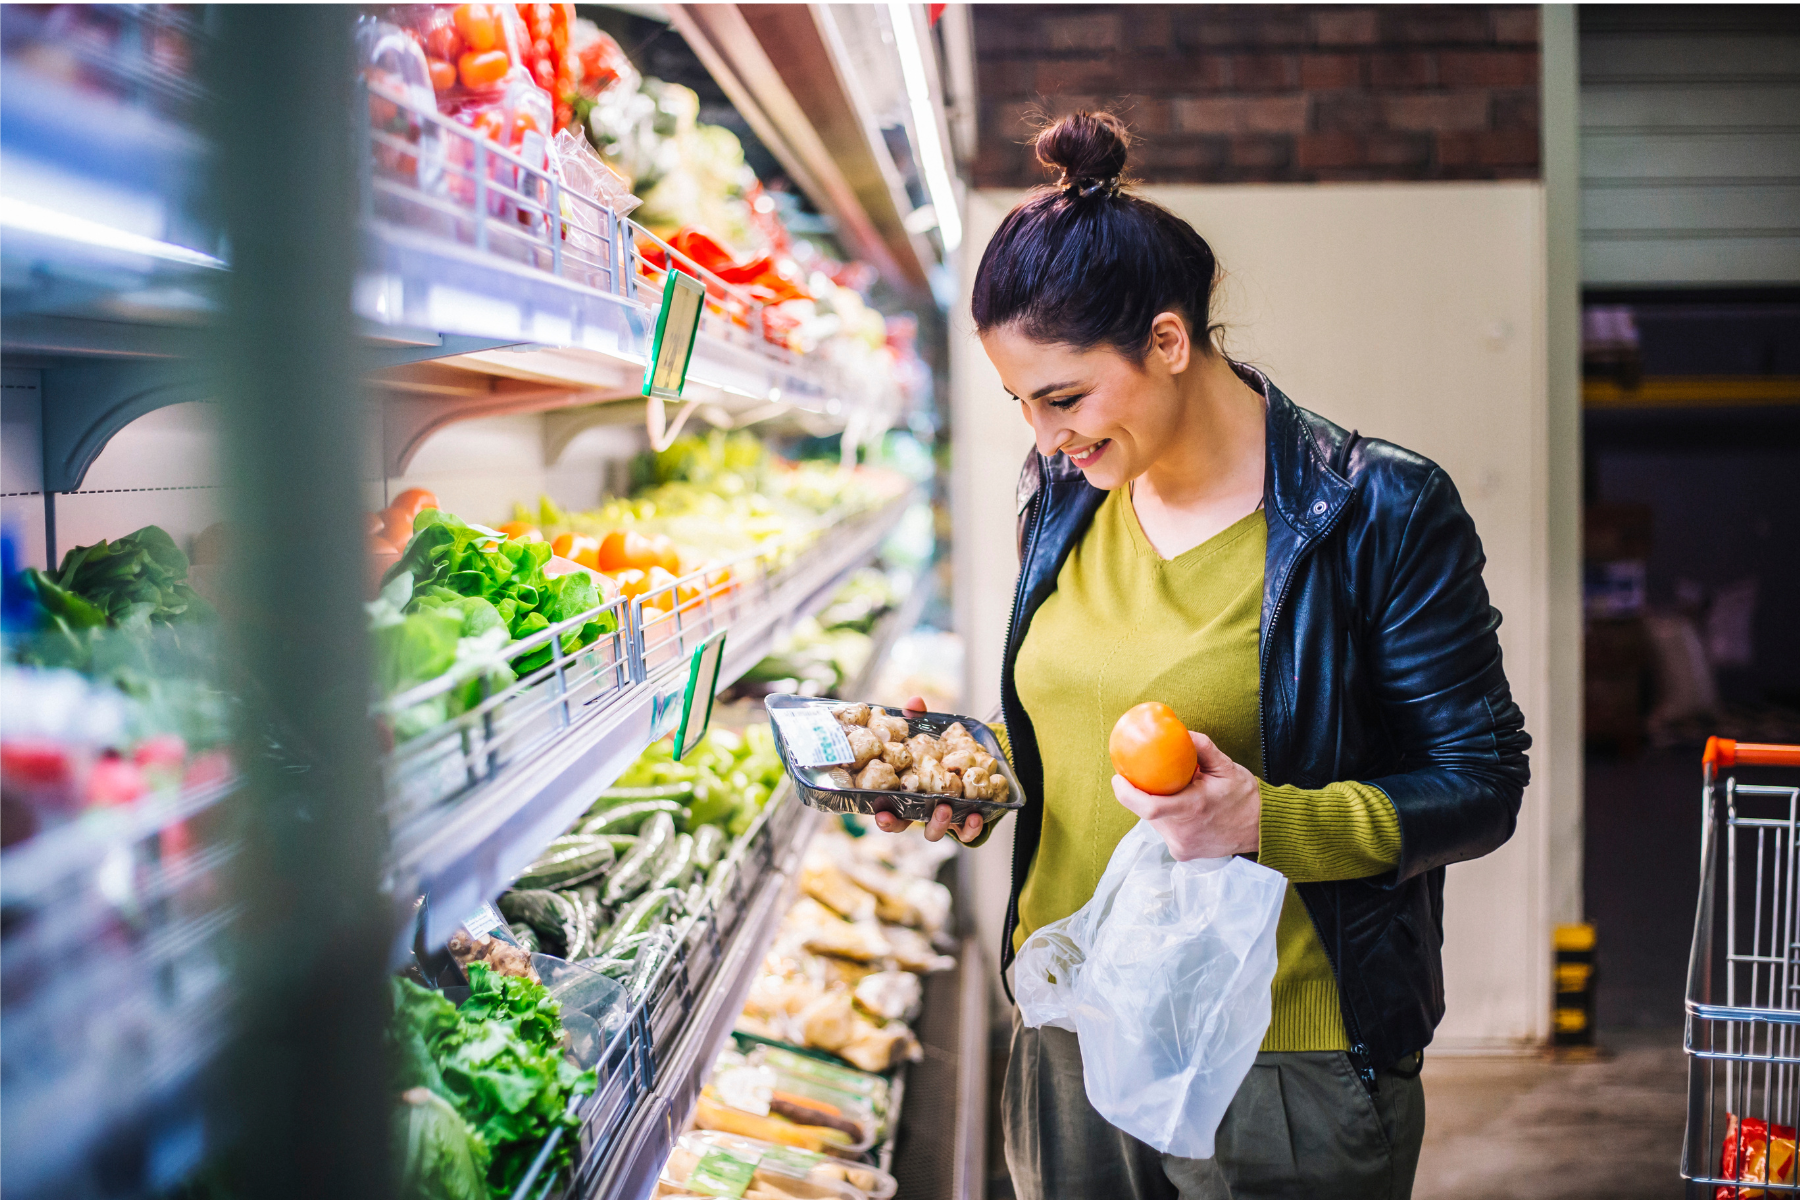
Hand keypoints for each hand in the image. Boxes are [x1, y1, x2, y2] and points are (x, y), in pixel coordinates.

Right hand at [870, 695, 985, 843]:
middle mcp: (918, 808)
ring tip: (946, 806)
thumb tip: (915, 702)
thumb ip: (917, 719)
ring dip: (938, 823)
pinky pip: (966, 833)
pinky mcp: (964, 822)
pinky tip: (976, 814)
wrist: (974, 764)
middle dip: (900, 824)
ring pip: (933, 831)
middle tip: (904, 816)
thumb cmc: (938, 751)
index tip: (880, 813)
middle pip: (903, 825)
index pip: (886, 808)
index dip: (882, 815)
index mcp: (902, 791)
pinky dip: (970, 828)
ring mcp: (941, 817)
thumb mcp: (926, 733)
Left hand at [1111, 732, 1259, 860]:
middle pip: (1148, 813)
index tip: (1118, 777)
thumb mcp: (1226, 766)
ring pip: (1155, 823)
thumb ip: (1201, 747)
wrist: (1263, 829)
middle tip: (1148, 776)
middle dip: (1143, 794)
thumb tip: (1178, 730)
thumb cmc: (1244, 795)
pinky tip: (1181, 807)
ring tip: (1175, 792)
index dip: (1126, 793)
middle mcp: (1184, 833)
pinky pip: (1165, 831)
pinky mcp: (1183, 854)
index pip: (1148, 807)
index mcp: (1193, 809)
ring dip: (1157, 806)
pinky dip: (1168, 817)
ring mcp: (1183, 847)